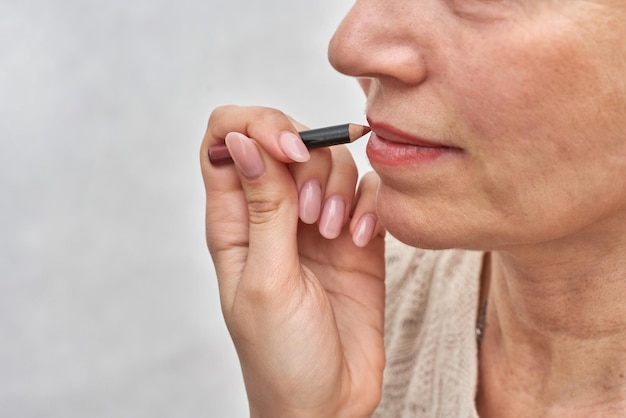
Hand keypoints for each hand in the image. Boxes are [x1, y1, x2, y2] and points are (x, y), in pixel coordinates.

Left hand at [200, 106, 384, 417]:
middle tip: (313, 215)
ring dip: (339, 189)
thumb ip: (263, 208)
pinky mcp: (355, 235)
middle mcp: (273, 213)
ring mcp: (315, 223)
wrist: (328, 401)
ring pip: (330, 162)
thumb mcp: (266, 281)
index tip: (286, 152)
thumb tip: (243, 141)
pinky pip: (366, 192)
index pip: (225, 139)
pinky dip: (369, 204)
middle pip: (286, 140)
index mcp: (233, 221)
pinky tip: (363, 238)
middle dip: (307, 162)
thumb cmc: (281, 355)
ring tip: (338, 235)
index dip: (255, 128)